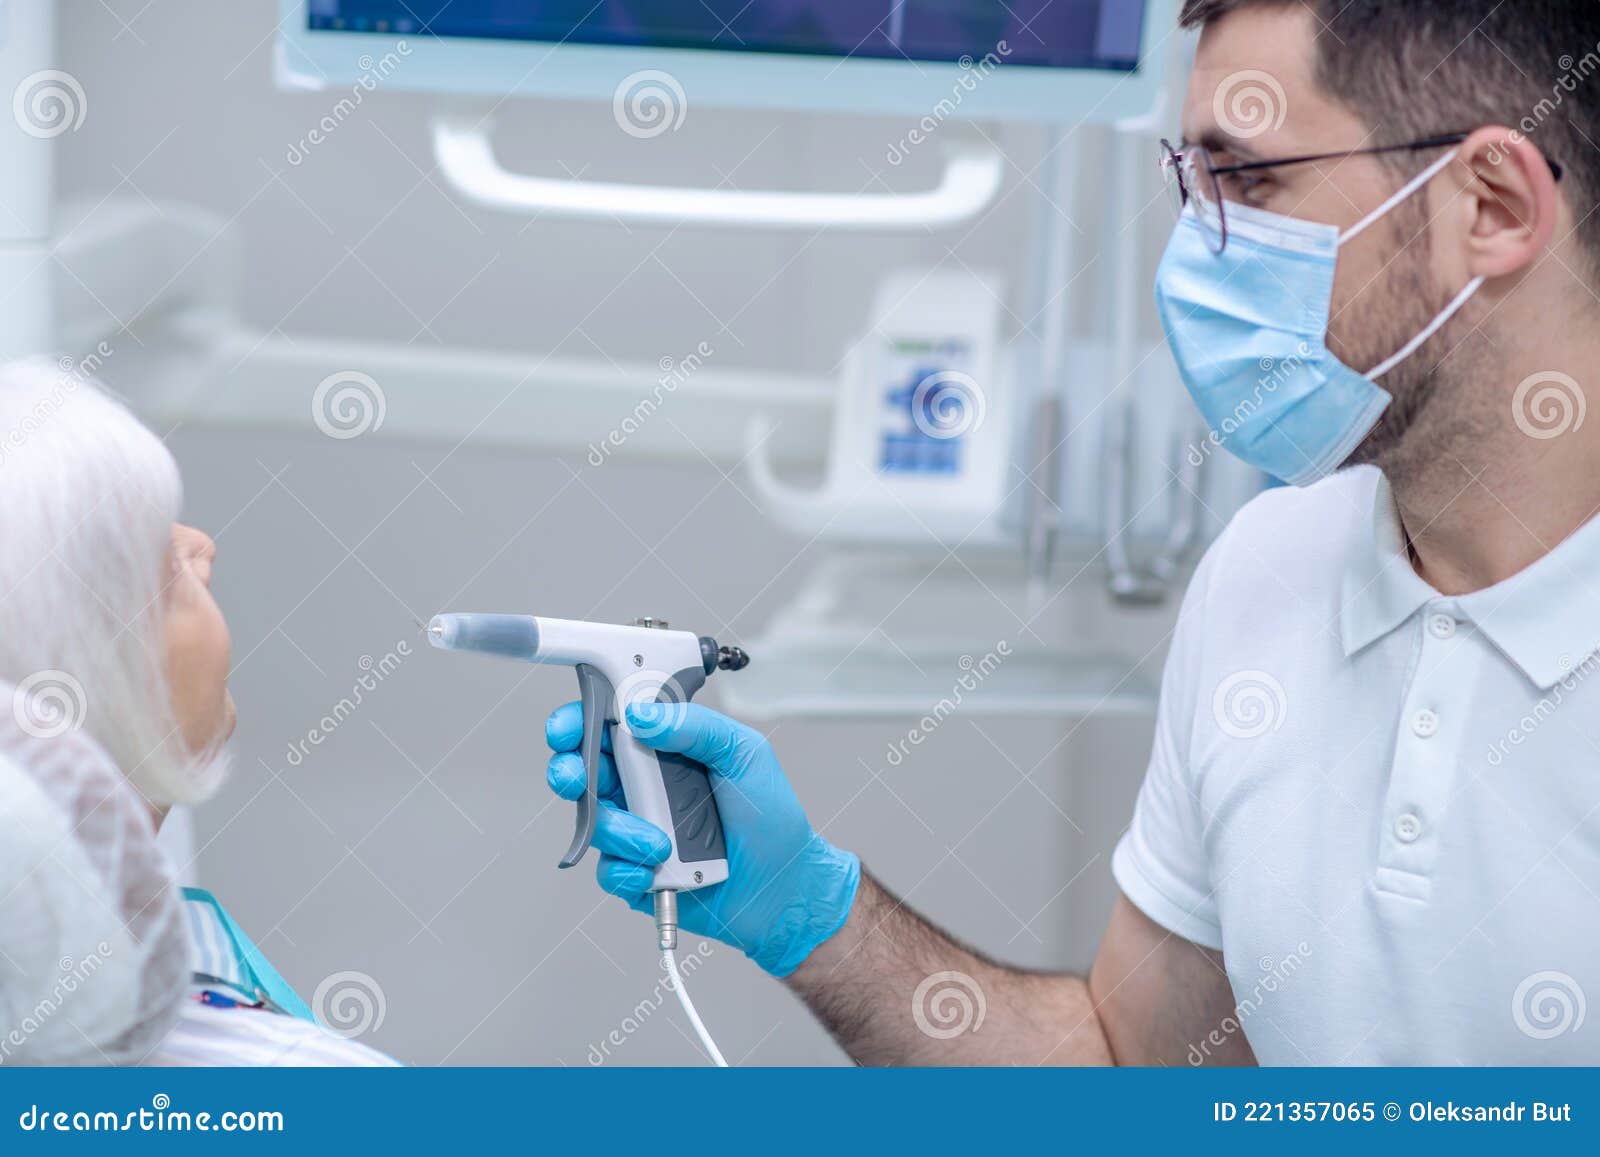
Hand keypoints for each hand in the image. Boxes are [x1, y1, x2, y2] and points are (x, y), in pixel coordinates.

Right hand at [545, 700, 858, 976]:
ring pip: (594, 821)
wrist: (785, 887)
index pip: (608, 724)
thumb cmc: (771, 817)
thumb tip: (641, 715)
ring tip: (661, 844)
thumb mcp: (744, 755)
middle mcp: (643, 785)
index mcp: (664, 748)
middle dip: (568, 771)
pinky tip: (655, 870)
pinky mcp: (636, 872)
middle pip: (581, 769)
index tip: (569, 727)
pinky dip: (626, 871)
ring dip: (619, 831)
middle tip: (577, 778)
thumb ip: (697, 727)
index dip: (578, 720)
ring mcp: (636, 829)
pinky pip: (608, 870)